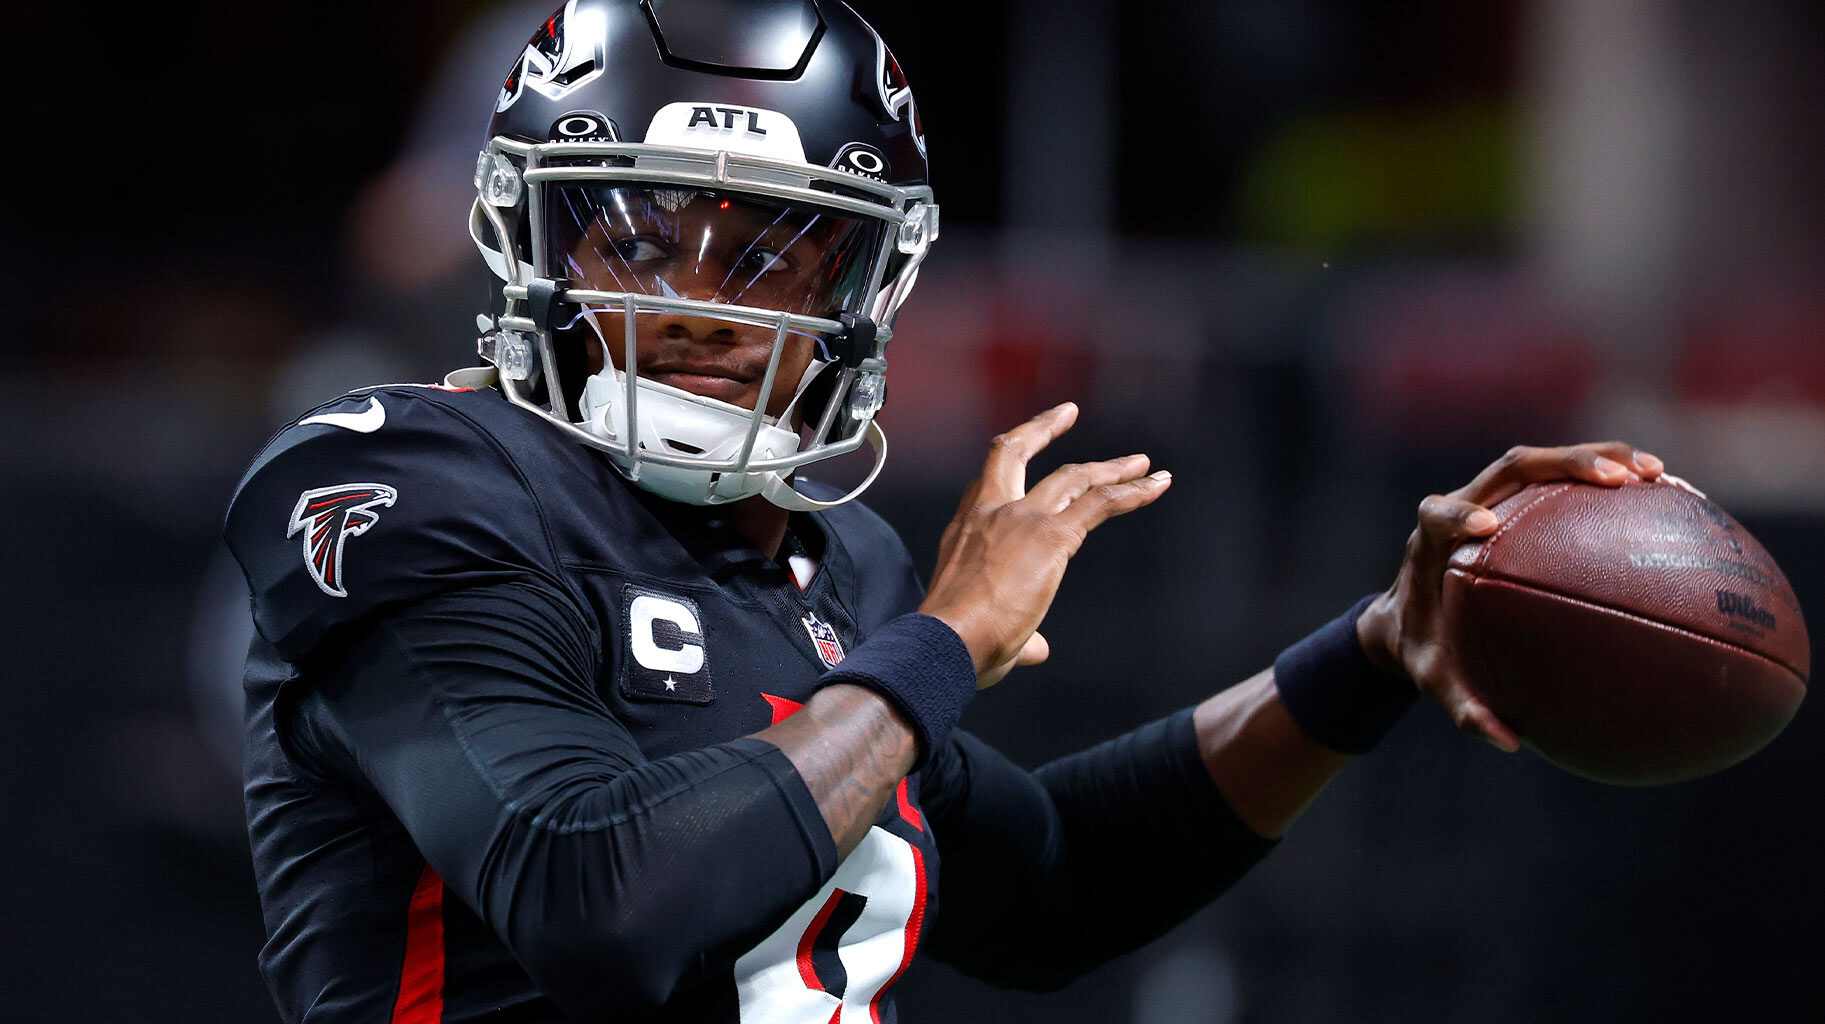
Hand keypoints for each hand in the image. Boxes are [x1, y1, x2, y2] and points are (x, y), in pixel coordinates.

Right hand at [920, 402, 1172, 687]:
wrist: (947, 642)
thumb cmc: (953, 643)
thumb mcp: (980, 627)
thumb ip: (1018, 637)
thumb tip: (1036, 649)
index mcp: (966, 530)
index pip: (990, 483)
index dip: (1010, 462)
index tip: (1026, 443)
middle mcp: (989, 513)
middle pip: (1015, 452)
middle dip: (1044, 428)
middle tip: (1067, 412)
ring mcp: (1021, 519)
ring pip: (1072, 477)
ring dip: (1110, 468)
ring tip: (1142, 464)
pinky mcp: (1051, 535)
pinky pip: (1100, 503)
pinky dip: (1133, 492)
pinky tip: (1156, 485)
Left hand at [1356, 442, 1666, 749]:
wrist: (1405, 618)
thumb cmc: (1422, 650)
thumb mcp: (1434, 682)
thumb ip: (1464, 709)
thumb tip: (1509, 741)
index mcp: (1430, 544)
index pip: (1438, 515)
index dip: (1458, 514)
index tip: (1486, 526)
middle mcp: (1462, 507)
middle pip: (1510, 467)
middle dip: (1562, 465)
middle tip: (1615, 479)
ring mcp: (1491, 497)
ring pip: (1543, 464)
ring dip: (1597, 459)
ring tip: (1654, 473)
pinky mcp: (1518, 501)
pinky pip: (1565, 483)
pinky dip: (1611, 480)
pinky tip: (1666, 495)